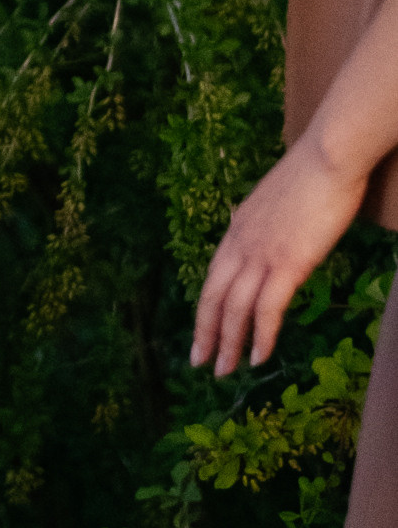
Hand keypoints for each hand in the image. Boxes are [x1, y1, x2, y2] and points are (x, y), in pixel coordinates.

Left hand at [190, 132, 372, 375]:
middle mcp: (240, 243)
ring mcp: (262, 254)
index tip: (201, 330)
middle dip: (205, 333)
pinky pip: (267, 309)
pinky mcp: (287, 264)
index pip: (214, 276)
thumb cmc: (313, 174)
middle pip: (213, 296)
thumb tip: (273, 237)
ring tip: (225, 370)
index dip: (206, 307)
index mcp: (237, 228)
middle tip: (200, 363)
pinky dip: (261, 336)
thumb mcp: (278, 201)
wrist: (328, 156)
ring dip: (228, 343)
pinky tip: (258, 357)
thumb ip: (268, 224)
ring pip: (235, 308)